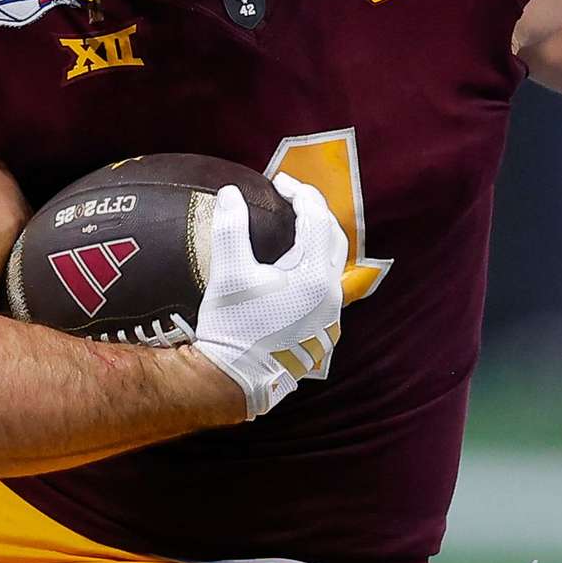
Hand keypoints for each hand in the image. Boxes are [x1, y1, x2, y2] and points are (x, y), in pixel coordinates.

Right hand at [189, 173, 350, 416]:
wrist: (235, 380)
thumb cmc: (232, 327)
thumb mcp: (228, 273)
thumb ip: (231, 228)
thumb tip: (232, 192)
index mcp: (313, 276)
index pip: (317, 219)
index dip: (300, 193)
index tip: (278, 182)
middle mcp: (330, 294)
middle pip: (333, 238)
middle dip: (315, 212)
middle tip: (291, 197)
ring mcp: (330, 315)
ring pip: (332, 264)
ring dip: (318, 239)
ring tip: (295, 226)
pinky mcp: (322, 330)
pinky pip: (326, 286)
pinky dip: (314, 266)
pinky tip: (294, 268)